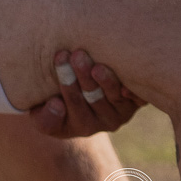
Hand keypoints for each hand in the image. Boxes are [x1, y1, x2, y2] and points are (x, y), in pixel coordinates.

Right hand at [29, 49, 144, 138]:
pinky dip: (132, 92)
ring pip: (115, 97)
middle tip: (77, 55)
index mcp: (80, 125)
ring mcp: (123, 111)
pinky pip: (137, 100)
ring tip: (97, 65)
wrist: (84, 95)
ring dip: (106, 80)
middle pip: (94, 99)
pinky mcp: (137, 102)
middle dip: (84, 77)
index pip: (73, 105)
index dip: (66, 84)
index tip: (59, 57)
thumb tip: (56, 105)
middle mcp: (104, 120)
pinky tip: (126, 83)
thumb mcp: (42, 116)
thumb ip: (45, 118)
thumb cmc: (58, 101)